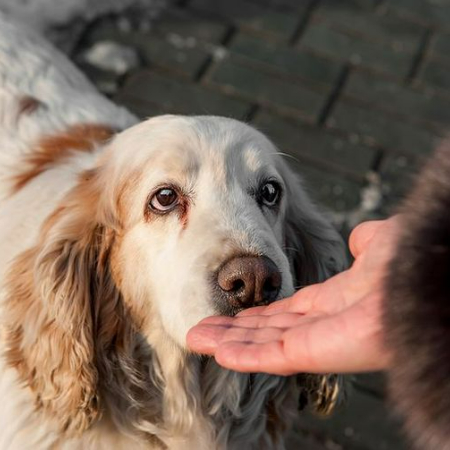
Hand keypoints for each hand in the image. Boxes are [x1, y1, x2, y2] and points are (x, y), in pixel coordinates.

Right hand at [186, 218, 398, 374]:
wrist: (431, 275)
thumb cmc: (415, 260)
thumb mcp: (383, 246)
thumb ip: (366, 244)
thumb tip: (359, 237)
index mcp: (337, 303)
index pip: (288, 313)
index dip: (259, 313)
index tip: (234, 311)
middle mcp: (324, 325)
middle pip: (268, 331)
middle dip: (233, 330)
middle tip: (200, 328)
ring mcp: (319, 341)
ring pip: (263, 345)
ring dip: (228, 342)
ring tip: (195, 337)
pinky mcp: (316, 351)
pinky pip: (273, 356)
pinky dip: (243, 355)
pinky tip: (216, 350)